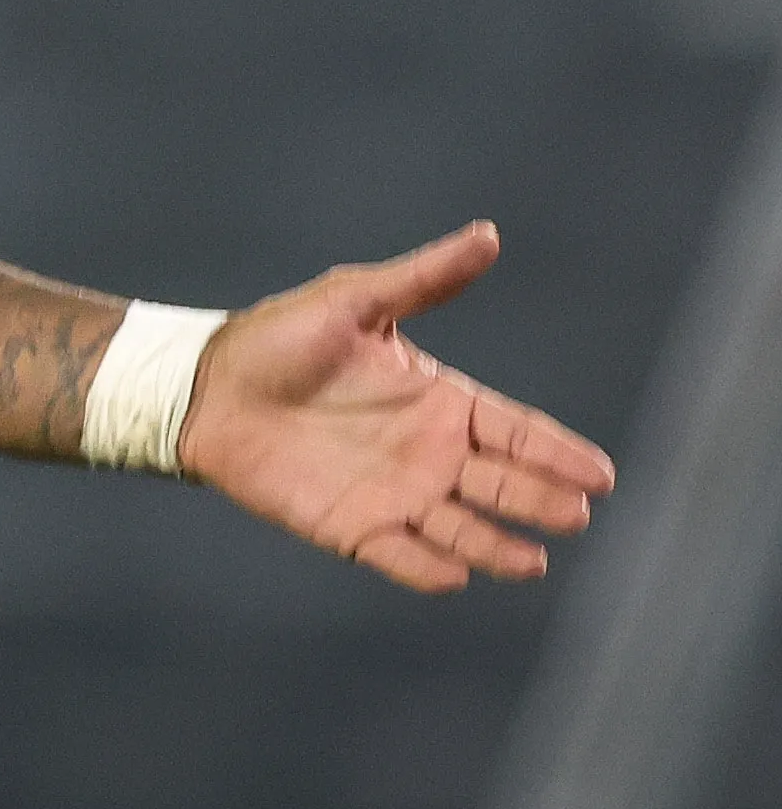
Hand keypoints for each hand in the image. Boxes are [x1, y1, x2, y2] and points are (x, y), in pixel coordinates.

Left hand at [180, 223, 615, 592]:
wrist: (206, 386)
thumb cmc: (280, 339)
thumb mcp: (354, 300)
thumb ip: (423, 278)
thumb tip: (488, 235)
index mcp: (441, 402)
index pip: (516, 431)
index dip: (559, 453)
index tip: (601, 476)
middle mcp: (431, 455)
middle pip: (503, 484)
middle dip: (540, 500)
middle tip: (574, 513)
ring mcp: (395, 495)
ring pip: (462, 530)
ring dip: (497, 547)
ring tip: (531, 560)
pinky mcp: (352, 527)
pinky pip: (399, 556)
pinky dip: (427, 569)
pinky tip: (454, 574)